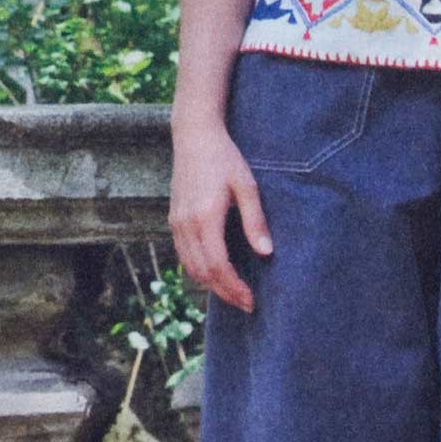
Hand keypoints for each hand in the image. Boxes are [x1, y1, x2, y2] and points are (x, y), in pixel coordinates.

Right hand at [169, 117, 271, 312]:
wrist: (194, 137)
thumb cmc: (224, 158)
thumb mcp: (247, 186)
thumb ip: (255, 220)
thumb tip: (266, 253)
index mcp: (205, 217)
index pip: (218, 265)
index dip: (234, 287)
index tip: (251, 300)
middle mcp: (186, 224)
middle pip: (202, 273)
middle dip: (225, 293)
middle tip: (246, 304)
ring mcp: (176, 223)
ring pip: (190, 268)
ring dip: (211, 286)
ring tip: (233, 293)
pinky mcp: (174, 220)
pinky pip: (184, 256)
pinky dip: (199, 271)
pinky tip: (216, 274)